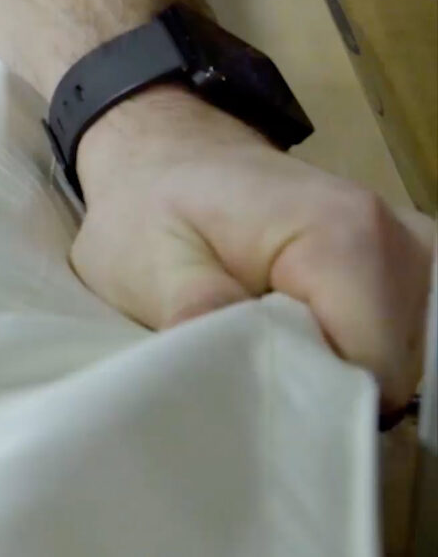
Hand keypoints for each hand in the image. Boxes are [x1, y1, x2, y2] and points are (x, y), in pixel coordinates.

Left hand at [71, 85, 435, 409]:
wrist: (172, 158)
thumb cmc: (152, 206)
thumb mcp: (147, 261)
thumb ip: (198, 311)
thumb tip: (240, 375)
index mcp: (345, 235)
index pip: (369, 365)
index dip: (312, 398)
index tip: (251, 393)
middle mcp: (404, 243)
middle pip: (392, 367)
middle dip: (323, 386)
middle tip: (247, 363)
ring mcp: (417, 255)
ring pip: (400, 360)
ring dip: (336, 368)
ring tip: (267, 343)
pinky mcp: (413, 270)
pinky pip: (400, 340)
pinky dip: (351, 351)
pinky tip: (299, 337)